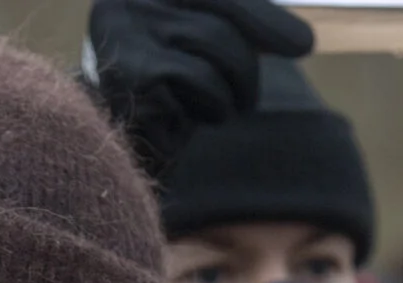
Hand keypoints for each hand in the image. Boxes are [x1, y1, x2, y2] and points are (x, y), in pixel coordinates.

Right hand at [87, 0, 315, 177]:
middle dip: (247, 70)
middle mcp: (127, 1)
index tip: (303, 45)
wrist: (100, 148)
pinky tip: (182, 122)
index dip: (263, 17)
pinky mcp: (132, 77)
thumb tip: (303, 41)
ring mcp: (126, 35)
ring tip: (206, 109)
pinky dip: (208, 110)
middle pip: (221, 26)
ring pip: (217, 54)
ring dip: (229, 95)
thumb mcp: (197, 43)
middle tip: (245, 100)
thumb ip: (240, 27)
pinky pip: (203, 85)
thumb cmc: (160, 91)